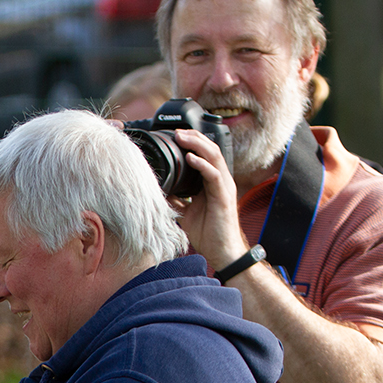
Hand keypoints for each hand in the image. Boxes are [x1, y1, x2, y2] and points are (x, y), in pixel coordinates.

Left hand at [169, 128, 249, 271]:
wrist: (221, 251)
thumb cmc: (207, 232)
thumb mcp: (185, 211)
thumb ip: (175, 198)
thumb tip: (158, 190)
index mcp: (212, 182)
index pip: (205, 155)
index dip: (193, 143)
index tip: (175, 136)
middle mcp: (220, 181)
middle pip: (211, 150)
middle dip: (194, 138)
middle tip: (177, 132)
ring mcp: (224, 187)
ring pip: (215, 158)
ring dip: (198, 146)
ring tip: (183, 138)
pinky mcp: (224, 197)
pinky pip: (215, 176)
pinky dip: (203, 165)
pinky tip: (191, 159)